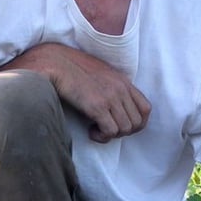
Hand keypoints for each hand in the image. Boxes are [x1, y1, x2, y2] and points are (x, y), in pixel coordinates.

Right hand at [8, 43, 149, 141]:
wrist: (55, 64)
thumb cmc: (72, 71)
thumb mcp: (99, 75)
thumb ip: (111, 87)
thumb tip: (114, 107)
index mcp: (123, 81)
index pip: (146, 109)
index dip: (137, 123)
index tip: (121, 126)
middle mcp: (120, 89)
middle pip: (137, 122)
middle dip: (122, 132)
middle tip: (105, 129)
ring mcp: (110, 97)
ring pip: (125, 129)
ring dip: (111, 135)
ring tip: (96, 130)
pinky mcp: (97, 106)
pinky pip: (110, 131)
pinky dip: (102, 137)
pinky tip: (90, 131)